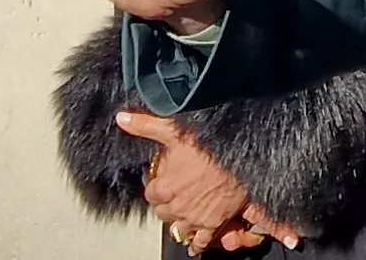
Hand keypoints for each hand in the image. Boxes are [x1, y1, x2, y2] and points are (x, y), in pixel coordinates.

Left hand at [117, 111, 296, 250]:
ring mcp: (195, 217)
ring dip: (179, 222)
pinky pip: (201, 240)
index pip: (151, 194)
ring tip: (182, 216)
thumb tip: (123, 119)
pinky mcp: (213, 223)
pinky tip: (194, 245)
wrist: (242, 157)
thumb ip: (145, 126)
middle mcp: (177, 206)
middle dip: (167, 204)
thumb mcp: (174, 130)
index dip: (156, 186)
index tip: (162, 181)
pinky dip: (197, 244)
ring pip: (178, 228)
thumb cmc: (209, 144)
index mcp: (165, 187)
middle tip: (174, 194)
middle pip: (163, 212)